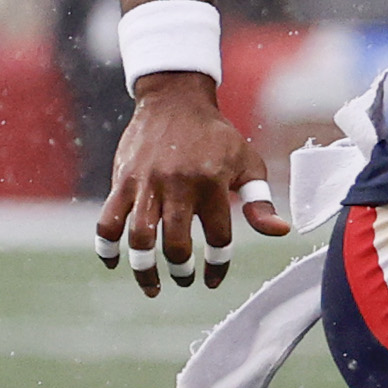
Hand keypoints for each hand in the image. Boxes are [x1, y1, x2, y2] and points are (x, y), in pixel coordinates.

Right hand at [95, 72, 286, 296]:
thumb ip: (260, 201)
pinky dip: (107, 245)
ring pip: (140, 237)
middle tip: (184, 280)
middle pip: (177, 243)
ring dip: (144, 268)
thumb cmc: (217, 137)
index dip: (217, 265)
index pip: (219, 237)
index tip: (213, 279)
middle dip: (181, 270)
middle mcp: (179, 185)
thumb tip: (280, 232)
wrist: (175, 100)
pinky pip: (109, 220)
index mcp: (213, 184)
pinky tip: (114, 262)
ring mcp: (147, 184)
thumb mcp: (247, 163)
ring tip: (152, 286)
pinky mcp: (123, 180)